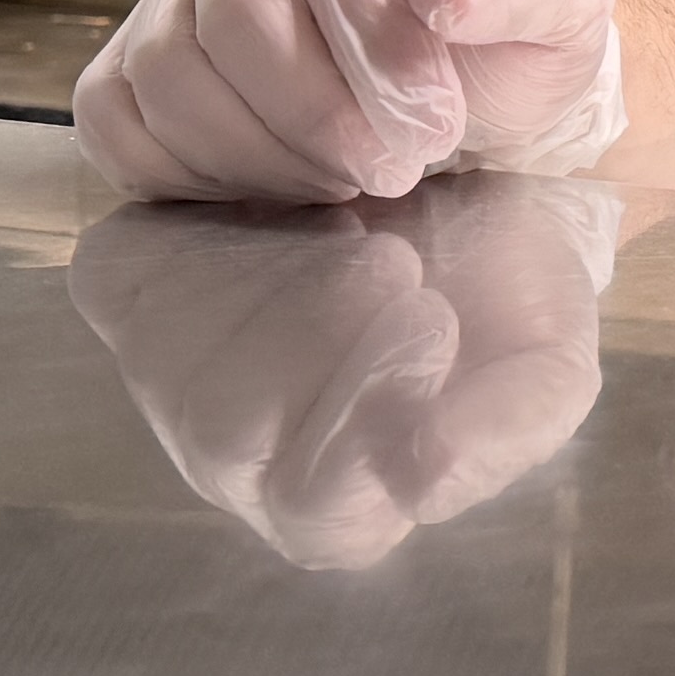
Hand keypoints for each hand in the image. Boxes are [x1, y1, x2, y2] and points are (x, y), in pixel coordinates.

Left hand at [65, 178, 616, 564]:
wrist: (445, 166)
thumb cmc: (497, 282)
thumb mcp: (547, 353)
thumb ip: (513, 423)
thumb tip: (428, 479)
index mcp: (342, 498)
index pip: (317, 509)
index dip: (370, 413)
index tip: (433, 316)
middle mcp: (239, 461)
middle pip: (232, 437)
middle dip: (320, 334)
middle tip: (393, 257)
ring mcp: (168, 382)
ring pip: (175, 366)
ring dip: (272, 279)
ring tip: (349, 221)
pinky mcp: (127, 290)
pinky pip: (129, 284)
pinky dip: (199, 237)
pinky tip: (276, 206)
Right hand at [72, 0, 622, 207]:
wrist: (467, 82)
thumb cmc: (506, 35)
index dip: (379, 50)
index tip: (436, 124)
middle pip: (236, 7)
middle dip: (318, 113)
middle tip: (393, 167)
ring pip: (168, 69)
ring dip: (263, 152)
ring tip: (346, 176)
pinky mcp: (140, 54)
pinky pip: (116, 116)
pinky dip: (188, 170)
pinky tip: (274, 180)